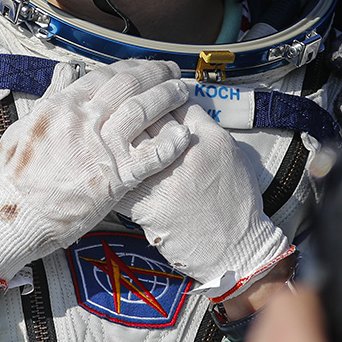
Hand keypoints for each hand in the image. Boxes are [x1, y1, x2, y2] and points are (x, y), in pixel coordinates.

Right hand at [0, 58, 190, 286]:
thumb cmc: (15, 177)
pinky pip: (151, 155)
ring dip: (167, 97)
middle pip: (129, 85)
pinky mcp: (114, 178)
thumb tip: (65, 70)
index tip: (143, 65)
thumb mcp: (24, 126)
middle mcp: (83, 121)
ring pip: (143, 111)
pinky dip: (170, 143)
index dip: (129, 66)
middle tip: (170, 70)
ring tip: (181, 91)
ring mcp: (100, 148)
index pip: (104, 75)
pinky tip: (183, 135)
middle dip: (154, 73)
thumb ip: (51, 96)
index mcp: (62, 106)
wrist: (14, 217)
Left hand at [120, 104, 292, 299]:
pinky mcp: (146, 204)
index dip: (160, 93)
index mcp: (209, 138)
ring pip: (129, 142)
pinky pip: (118, 177)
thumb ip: (204, 125)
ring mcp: (163, 180)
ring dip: (118, 135)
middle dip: (136, 108)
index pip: (175, 100)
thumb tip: (177, 103)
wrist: (235, 248)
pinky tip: (106, 163)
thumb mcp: (231, 152)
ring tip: (114, 132)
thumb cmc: (235, 202)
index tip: (154, 94)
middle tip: (129, 108)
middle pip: (148, 115)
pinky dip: (109, 168)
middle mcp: (185, 155)